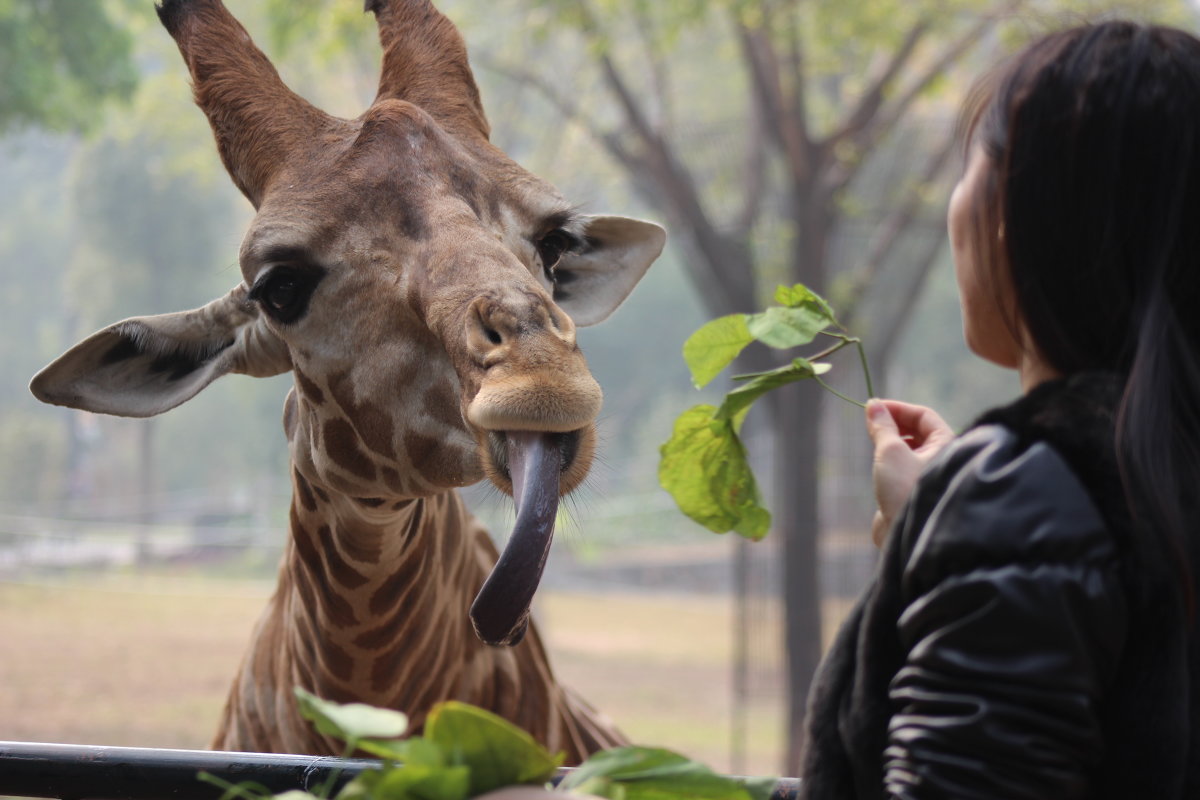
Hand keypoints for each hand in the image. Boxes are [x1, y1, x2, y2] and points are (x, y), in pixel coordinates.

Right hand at [866, 399, 955, 547]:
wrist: (910, 536)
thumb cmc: (905, 490)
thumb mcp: (890, 451)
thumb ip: (881, 426)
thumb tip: (873, 405)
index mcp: (947, 444)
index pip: (923, 415)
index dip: (898, 408)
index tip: (873, 408)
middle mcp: (943, 459)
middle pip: (918, 432)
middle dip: (894, 425)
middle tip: (871, 425)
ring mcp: (929, 478)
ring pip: (910, 452)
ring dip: (891, 445)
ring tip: (876, 448)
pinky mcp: (915, 494)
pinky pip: (903, 470)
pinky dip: (890, 464)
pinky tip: (879, 472)